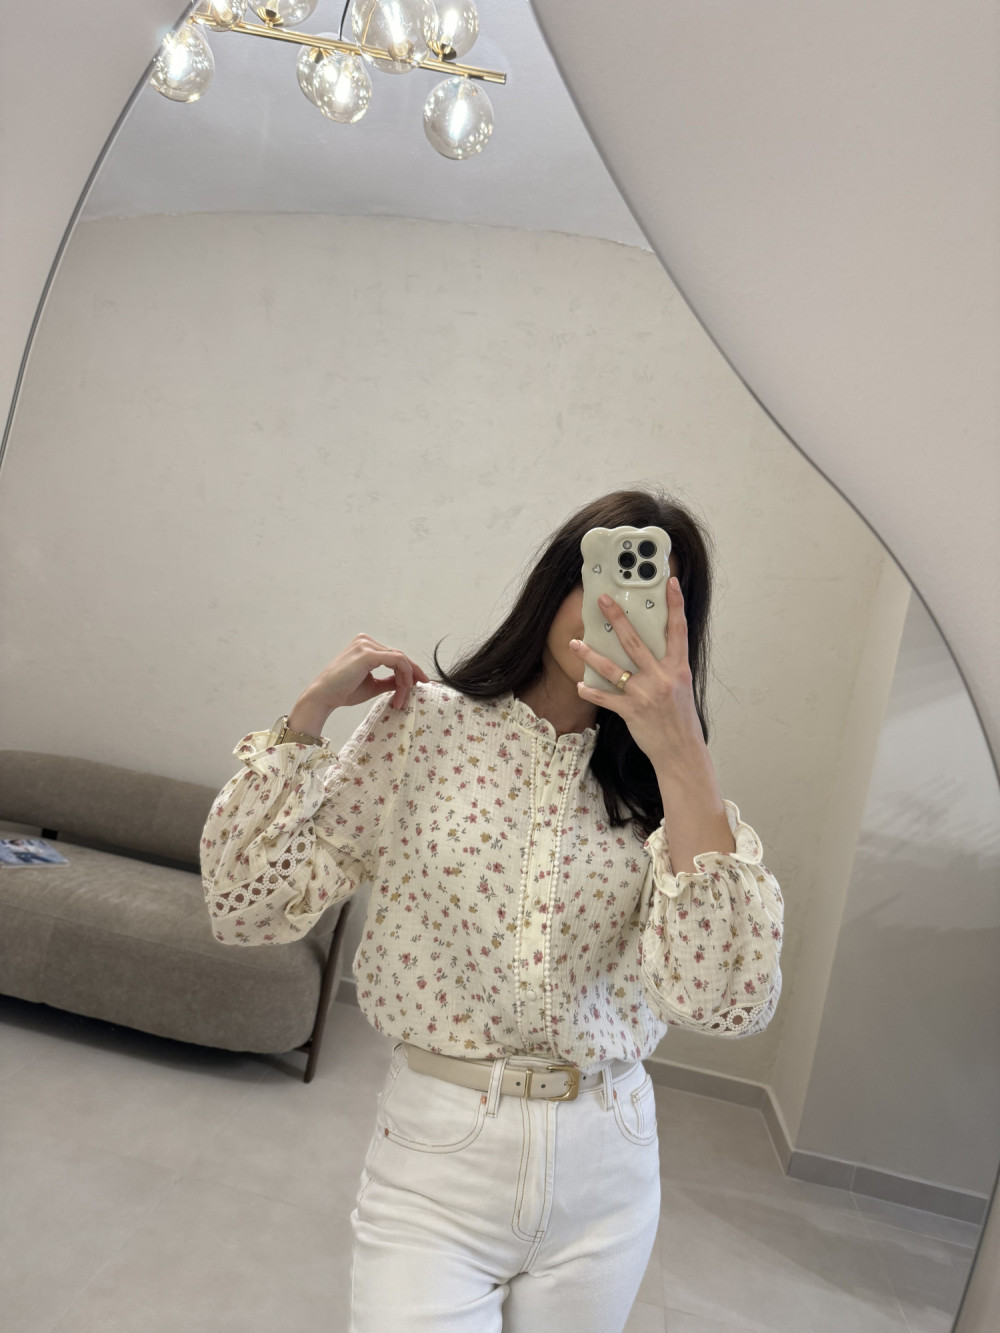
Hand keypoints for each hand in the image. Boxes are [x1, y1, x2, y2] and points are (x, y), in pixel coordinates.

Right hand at [293, 634, 429, 723]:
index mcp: (365, 645)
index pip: (394, 656)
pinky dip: (404, 676)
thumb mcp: (373, 685)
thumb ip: (389, 680)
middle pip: (400, 657)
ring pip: (401, 660)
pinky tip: (402, 689)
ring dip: (406, 681)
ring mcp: (367, 645)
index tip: (419, 684)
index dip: (409, 671)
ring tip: (401, 699)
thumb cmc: (343, 691)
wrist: (324, 696)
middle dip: (410, 677)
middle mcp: (366, 640)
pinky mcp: (368, 654)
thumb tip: (408, 681)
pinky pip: (398, 661)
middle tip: (414, 693)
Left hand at [570, 578, 703, 768]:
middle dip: (617, 619)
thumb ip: (668, 667)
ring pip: (612, 669)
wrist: (682, 752)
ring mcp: (645, 695)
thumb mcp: (681, 687)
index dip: (675, 604)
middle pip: (635, 642)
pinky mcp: (631, 712)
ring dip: (590, 655)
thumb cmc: (681, 719)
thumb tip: (649, 647)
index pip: (678, 630)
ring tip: (575, 643)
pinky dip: (590, 691)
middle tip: (602, 600)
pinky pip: (605, 698)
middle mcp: (662, 678)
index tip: (669, 582)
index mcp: (678, 669)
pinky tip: (579, 685)